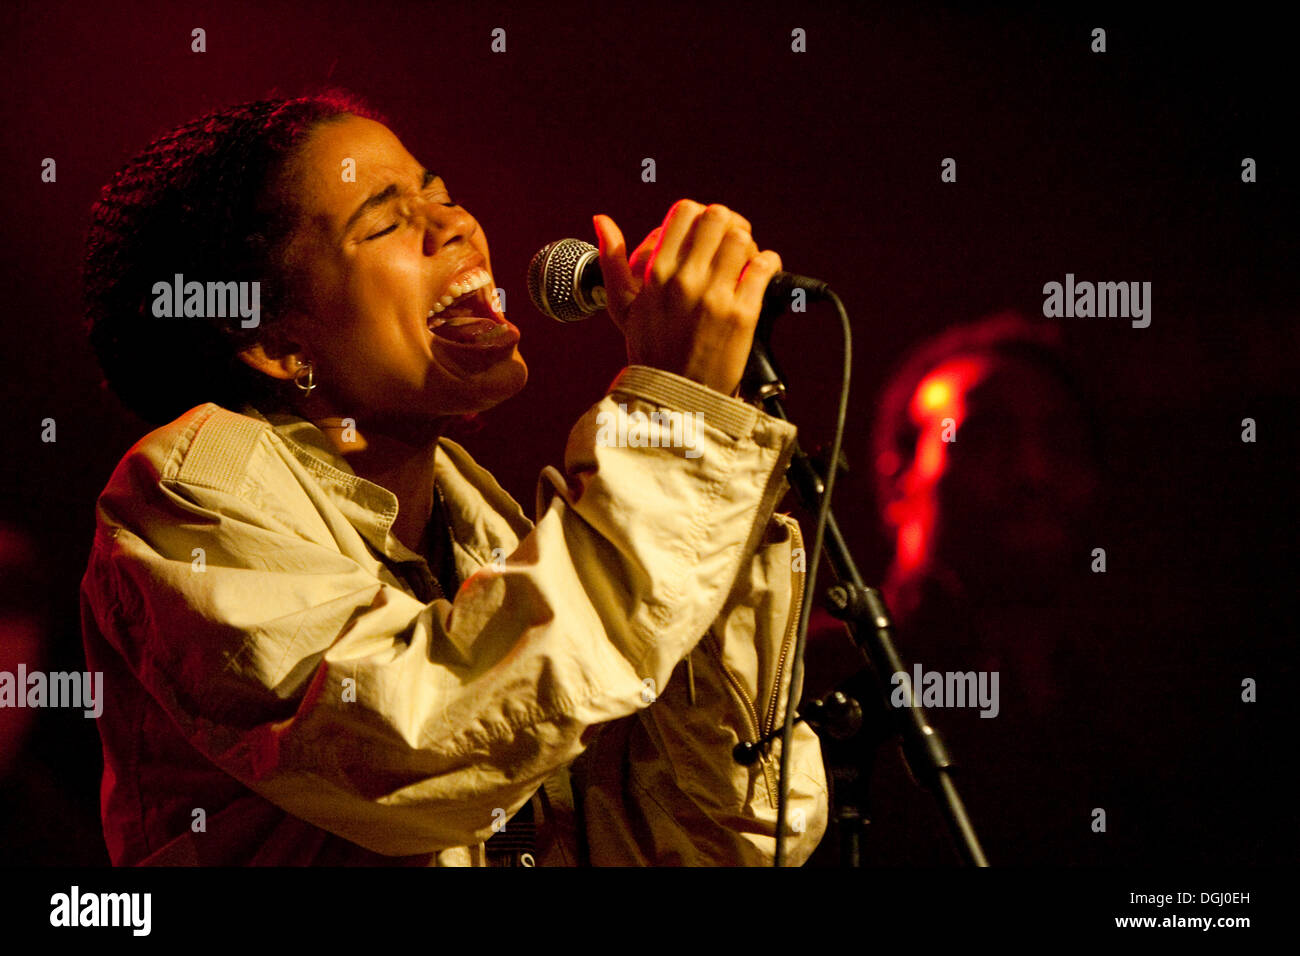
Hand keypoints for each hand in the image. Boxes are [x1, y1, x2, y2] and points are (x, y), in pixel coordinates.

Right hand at [592, 200, 781, 395]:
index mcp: (656, 273)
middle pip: (717, 218)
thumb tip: (600, 219)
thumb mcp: (623, 307)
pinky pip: (763, 267)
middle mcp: (684, 281)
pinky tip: (762, 273)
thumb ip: (612, 260)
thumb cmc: (651, 351)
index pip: (685, 211)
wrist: (677, 396)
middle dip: (728, 225)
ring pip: (742, 239)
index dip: (701, 215)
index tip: (705, 233)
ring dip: (749, 245)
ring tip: (745, 262)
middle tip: (730, 243)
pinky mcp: (742, 314)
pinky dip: (768, 264)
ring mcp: (714, 297)